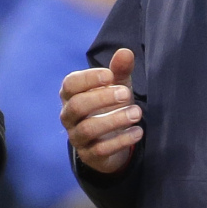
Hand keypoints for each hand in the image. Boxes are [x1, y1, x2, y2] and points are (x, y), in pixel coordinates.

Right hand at [59, 48, 140, 173]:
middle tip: (126, 93)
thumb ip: (119, 70)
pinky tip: (138, 131)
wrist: (108, 140)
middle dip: (102, 98)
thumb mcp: (115, 86)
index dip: (88, 79)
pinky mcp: (89, 155)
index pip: (70, 84)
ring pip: (88, 129)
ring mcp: (77, 137)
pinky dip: (121, 140)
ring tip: (137, 113)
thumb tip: (126, 52)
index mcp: (71, 95)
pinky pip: (101, 150)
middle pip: (77, 106)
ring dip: (114, 120)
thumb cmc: (108, 106)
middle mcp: (69, 116)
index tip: (110, 75)